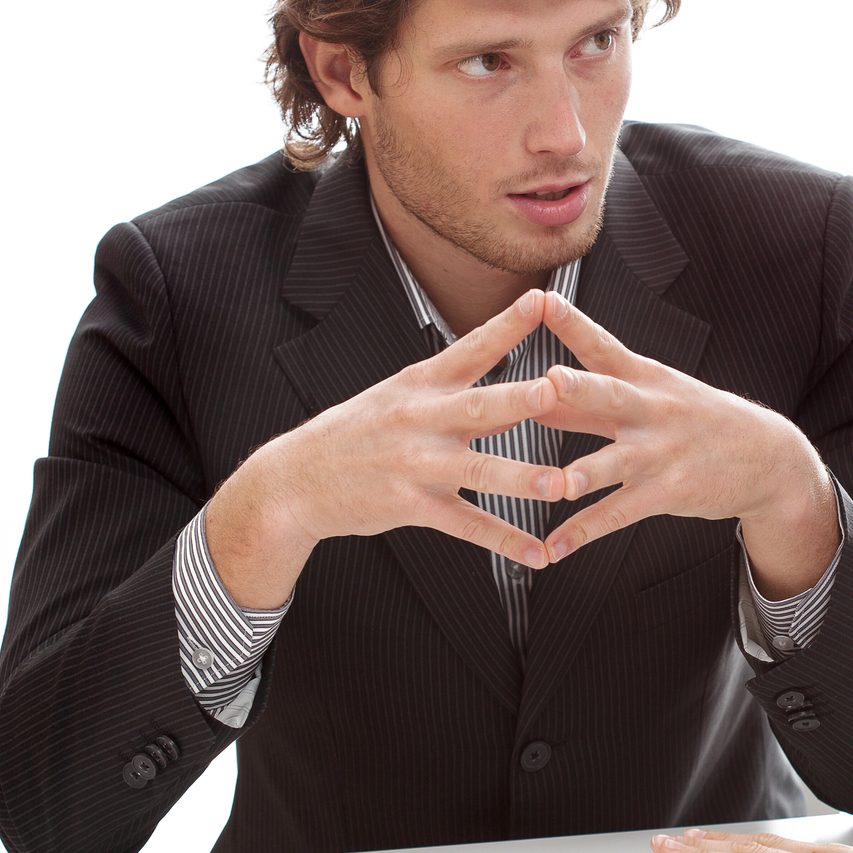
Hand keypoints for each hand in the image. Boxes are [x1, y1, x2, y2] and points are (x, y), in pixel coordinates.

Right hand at [204, 289, 565, 607]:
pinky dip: (503, 540)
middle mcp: (420, 420)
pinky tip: (536, 552)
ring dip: (518, 478)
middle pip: (476, 407)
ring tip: (559, 483)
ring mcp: (415, 465)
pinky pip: (464, 525)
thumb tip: (491, 345)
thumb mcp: (394, 393)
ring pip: (475, 471)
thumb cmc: (353, 433)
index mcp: (420, 386)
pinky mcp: (410, 506)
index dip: (507, 324)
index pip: (470, 348)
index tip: (542, 300)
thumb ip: (445, 378)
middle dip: (516, 399)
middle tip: (554, 390)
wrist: (293, 481)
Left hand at [534, 293, 837, 595]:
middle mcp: (651, 411)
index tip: (542, 299)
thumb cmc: (699, 420)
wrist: (768, 456)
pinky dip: (584, 532)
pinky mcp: (668, 492)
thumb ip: (592, 400)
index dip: (573, 323)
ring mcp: (660, 454)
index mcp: (646, 379)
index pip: (604, 346)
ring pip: (616, 463)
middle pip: (611, 396)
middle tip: (548, 381)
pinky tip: (555, 547)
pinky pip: (620, 514)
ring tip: (555, 485)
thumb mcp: (654, 397)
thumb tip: (536, 392)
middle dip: (579, 389)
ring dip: (584, 473)